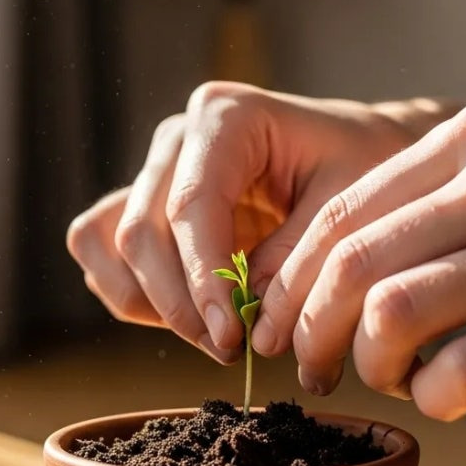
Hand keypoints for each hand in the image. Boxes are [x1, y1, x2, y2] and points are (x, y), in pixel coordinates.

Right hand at [66, 82, 418, 360]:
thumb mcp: (349, 205)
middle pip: (142, 231)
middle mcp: (178, 137)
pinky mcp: (147, 204)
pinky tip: (190, 316)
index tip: (230, 338)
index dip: (203, 279)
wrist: (359, 152)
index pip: (192, 204)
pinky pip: (104, 251)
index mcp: (226, 116)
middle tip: (229, 350)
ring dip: (151, 303)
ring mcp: (156, 170)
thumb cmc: (362, 166)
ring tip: (213, 335)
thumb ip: (296, 257)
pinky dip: (134, 294)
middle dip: (180, 304)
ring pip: (110, 243)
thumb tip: (249, 322)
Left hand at [254, 100, 465, 418]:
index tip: (286, 319)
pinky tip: (445, 396)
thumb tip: (328, 278)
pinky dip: (433, 397)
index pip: (344, 212)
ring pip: (395, 314)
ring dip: (372, 364)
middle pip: (356, 264)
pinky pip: (464, 373)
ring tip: (391, 376)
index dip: (297, 277)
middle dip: (315, 328)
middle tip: (315, 362)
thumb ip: (432, 205)